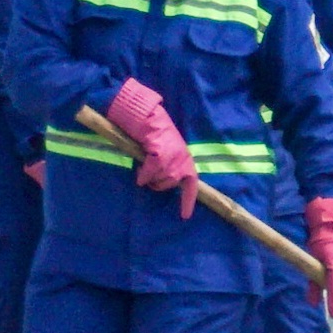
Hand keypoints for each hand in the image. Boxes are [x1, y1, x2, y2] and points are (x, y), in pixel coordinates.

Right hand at [100, 75, 198, 204]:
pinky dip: (144, 174)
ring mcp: (172, 156)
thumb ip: (170, 166)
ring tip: (145, 168)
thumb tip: (165, 182)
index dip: (188, 200)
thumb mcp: (168, 151)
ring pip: (161, 179)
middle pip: (171, 183)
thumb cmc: (155, 134)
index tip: (184, 216)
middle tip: (149, 178)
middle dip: (159, 184)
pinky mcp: (160, 153)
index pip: (191, 184)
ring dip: (151, 178)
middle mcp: (182, 159)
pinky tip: (140, 171)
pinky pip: (151, 172)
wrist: (148, 117)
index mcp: (186, 159)